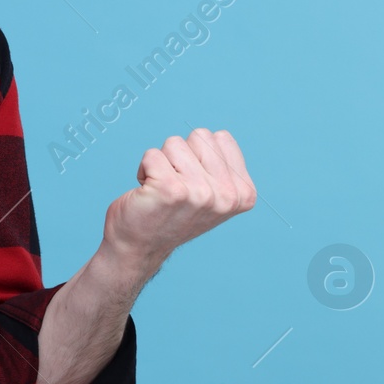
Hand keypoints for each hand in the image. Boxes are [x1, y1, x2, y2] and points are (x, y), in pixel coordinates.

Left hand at [100, 128, 255, 279]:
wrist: (140, 247)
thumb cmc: (171, 215)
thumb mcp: (213, 195)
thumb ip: (222, 168)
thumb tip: (218, 137)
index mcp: (243, 194)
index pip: (220, 138)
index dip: (199, 153)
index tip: (193, 181)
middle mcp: (227, 195)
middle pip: (200, 136)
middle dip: (181, 154)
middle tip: (175, 184)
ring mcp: (200, 193)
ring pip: (174, 143)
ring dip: (162, 162)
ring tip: (162, 189)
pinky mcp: (170, 189)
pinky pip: (151, 154)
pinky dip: (144, 169)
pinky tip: (148, 192)